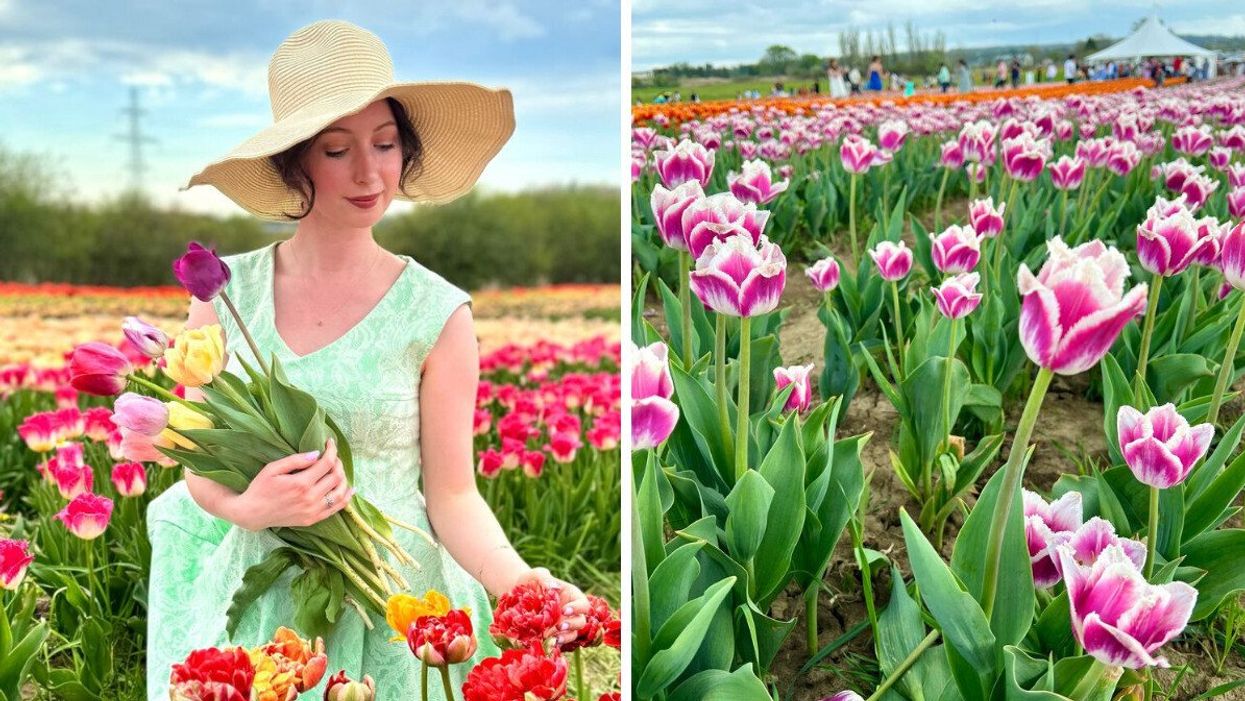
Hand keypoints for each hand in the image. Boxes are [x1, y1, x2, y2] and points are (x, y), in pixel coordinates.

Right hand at [236, 437, 352, 529]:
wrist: (252, 513)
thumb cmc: (260, 488)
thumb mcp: (273, 469)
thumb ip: (296, 460)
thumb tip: (317, 454)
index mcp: (300, 483)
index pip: (326, 463)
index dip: (332, 450)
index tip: (330, 442)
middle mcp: (310, 498)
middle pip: (336, 477)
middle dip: (338, 462)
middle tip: (332, 456)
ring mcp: (313, 511)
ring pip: (340, 493)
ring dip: (343, 478)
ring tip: (337, 469)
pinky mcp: (313, 519)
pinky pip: (336, 509)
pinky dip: (346, 498)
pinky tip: (349, 489)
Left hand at [513, 567, 589, 646]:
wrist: (515, 596)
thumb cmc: (529, 581)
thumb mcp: (536, 575)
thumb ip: (545, 578)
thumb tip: (553, 587)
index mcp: (571, 596)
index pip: (583, 604)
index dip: (577, 609)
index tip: (564, 611)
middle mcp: (570, 612)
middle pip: (581, 622)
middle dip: (572, 626)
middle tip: (558, 627)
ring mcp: (562, 624)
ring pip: (572, 635)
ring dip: (565, 638)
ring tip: (553, 640)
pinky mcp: (553, 634)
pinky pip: (558, 641)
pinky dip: (554, 644)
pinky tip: (546, 644)